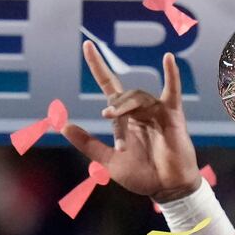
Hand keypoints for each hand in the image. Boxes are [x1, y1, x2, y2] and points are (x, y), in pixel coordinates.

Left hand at [62, 40, 200, 201]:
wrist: (166, 189)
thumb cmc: (141, 176)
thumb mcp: (108, 162)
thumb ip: (87, 144)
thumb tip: (62, 126)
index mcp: (122, 118)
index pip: (108, 83)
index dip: (97, 65)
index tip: (87, 45)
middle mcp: (138, 110)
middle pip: (122, 96)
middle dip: (114, 107)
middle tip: (106, 116)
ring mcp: (156, 110)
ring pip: (138, 97)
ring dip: (126, 107)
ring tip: (117, 123)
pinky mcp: (172, 115)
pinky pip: (172, 91)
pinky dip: (171, 75)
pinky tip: (168, 59)